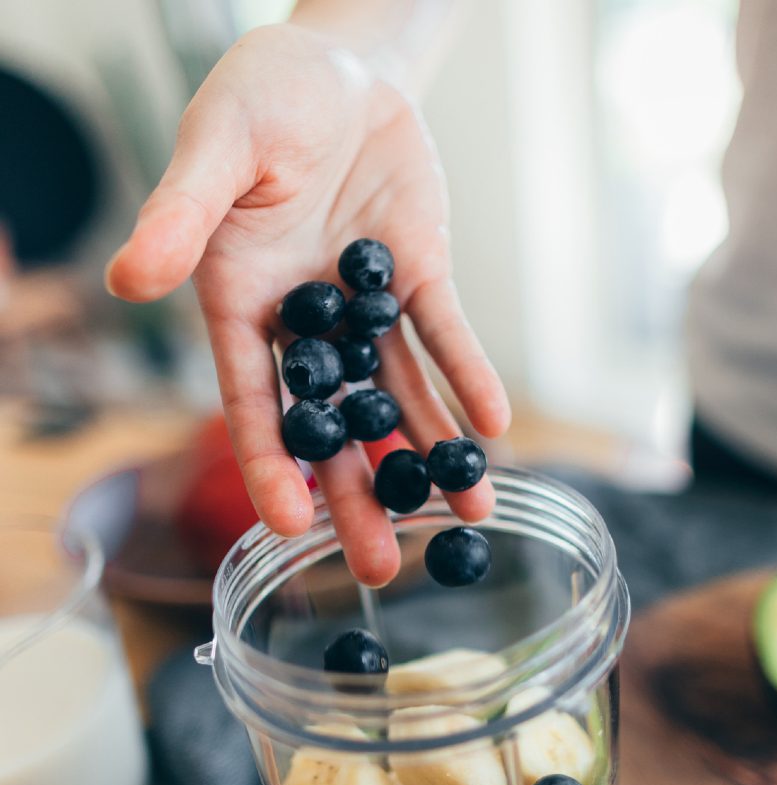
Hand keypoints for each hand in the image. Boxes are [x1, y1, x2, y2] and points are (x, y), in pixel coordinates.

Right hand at [106, 24, 509, 585]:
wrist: (340, 69)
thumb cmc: (261, 98)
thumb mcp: (216, 149)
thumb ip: (181, 215)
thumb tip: (127, 279)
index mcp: (241, 305)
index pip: (254, 401)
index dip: (271, 464)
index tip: (292, 528)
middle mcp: (304, 323)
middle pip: (334, 423)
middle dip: (361, 492)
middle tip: (385, 565)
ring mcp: (367, 308)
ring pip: (398, 395)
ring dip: (431, 452)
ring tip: (471, 514)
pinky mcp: (420, 280)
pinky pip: (445, 338)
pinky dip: (468, 379)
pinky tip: (491, 428)